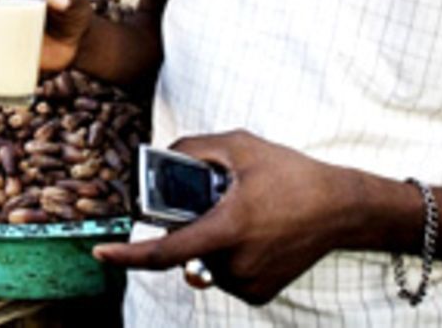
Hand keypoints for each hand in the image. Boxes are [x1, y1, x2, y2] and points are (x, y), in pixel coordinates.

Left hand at [93, 131, 360, 305]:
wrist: (340, 208)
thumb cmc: (291, 174)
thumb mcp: (240, 146)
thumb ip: (194, 148)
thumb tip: (162, 157)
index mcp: (228, 228)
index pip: (164, 251)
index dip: (127, 255)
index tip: (100, 252)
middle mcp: (236, 262)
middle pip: (185, 248)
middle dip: (188, 226)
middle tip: (218, 202)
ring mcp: (248, 283)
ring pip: (202, 262)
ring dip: (208, 241)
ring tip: (244, 217)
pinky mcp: (258, 294)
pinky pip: (223, 275)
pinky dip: (226, 256)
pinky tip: (253, 236)